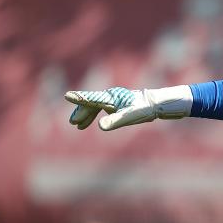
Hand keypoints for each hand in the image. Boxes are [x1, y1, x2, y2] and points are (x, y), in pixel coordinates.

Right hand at [65, 86, 191, 130]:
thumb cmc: (144, 109)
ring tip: (77, 125)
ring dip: (86, 115)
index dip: (79, 98)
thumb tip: (100, 126)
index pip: (92, 98)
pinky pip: (100, 109)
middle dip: (81, 112)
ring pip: (94, 106)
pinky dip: (93, 115)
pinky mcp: (116, 104)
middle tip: (73, 122)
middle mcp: (110, 96)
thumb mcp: (130, 117)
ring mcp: (113, 100)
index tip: (67, 95)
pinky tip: (88, 124)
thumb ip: (115, 121)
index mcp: (111, 97)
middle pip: (91, 103)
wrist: (156, 104)